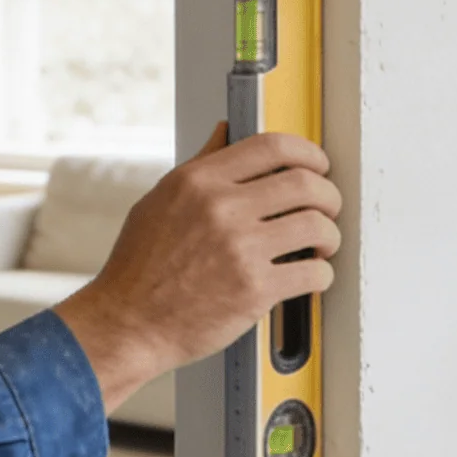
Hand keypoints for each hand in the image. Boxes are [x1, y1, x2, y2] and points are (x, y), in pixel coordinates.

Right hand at [50, 122, 342, 409]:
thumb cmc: (139, 267)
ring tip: (321, 245)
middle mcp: (220, 208)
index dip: (308, 153)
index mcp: (198, 181)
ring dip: (330, 235)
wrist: (127, 322)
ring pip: (318, 226)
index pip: (272, 146)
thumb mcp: (159, 201)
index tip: (317, 165)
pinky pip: (314, 272)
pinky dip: (322, 275)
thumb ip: (198, 166)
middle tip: (327, 208)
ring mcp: (240, 249)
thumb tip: (225, 133)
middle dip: (328, 196)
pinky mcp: (254, 290)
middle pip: (305, 183)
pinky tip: (310, 275)